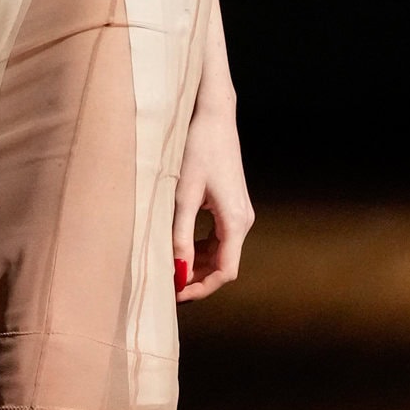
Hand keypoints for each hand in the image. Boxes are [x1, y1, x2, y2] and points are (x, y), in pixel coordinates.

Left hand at [172, 96, 252, 300]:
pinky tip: (178, 245)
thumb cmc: (198, 149)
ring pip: (221, 252)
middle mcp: (243, 219)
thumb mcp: (183, 195)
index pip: (225, 272)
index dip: (201, 288)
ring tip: (168, 267)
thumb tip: (177, 272)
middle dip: (197, 278)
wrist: (213, 115)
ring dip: (197, 263)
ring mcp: (240, 212)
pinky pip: (218, 237)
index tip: (176, 294)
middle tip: (167, 285)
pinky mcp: (232, 204)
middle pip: (224, 264)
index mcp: (235, 221)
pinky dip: (200, 247)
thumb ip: (180, 235)